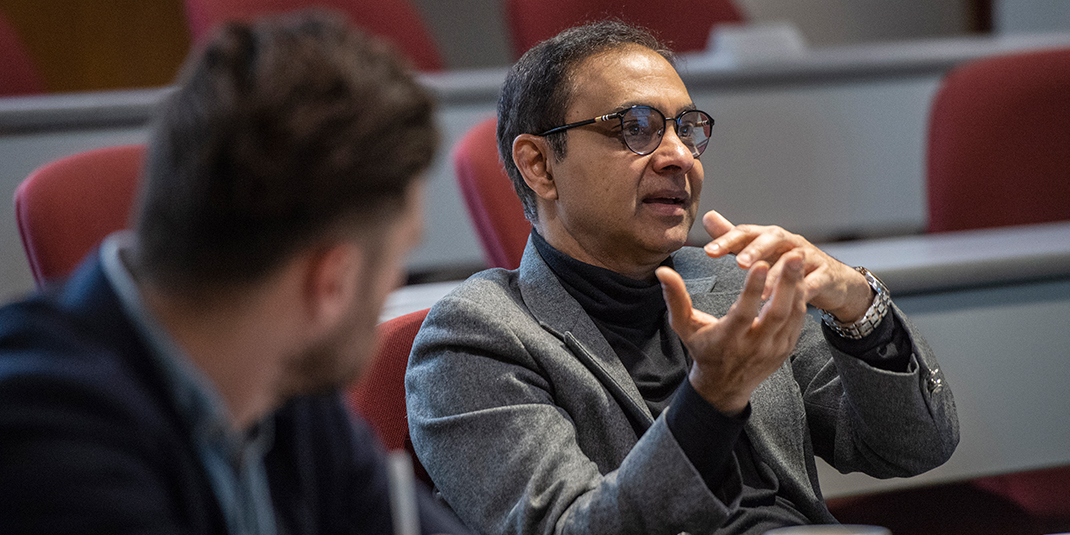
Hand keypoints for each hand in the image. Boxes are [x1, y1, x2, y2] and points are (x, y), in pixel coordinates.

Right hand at [656, 252, 807, 415]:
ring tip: (799, 260)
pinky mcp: (785, 349)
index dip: (753, 288)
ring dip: (798, 287)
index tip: (760, 263)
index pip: (744, 311)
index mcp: (728, 338)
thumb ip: (675, 298)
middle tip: (795, 254)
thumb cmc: (701, 349)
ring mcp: (773, 349)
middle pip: (776, 312)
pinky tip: (801, 278)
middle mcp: (754, 345)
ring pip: (791, 315)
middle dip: (787, 282)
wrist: (722, 386)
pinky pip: (798, 322)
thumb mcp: (684, 326)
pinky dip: (801, 300)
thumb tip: (662, 272)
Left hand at [701, 210, 871, 322]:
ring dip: (777, 274)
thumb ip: (735, 237)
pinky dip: (801, 292)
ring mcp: (809, 257)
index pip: (746, 232)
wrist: (832, 280)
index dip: (727, 240)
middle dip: (755, 249)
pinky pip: (814, 282)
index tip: (708, 251)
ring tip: (760, 292)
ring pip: (793, 261)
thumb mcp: (760, 249)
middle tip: (740, 263)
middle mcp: (789, 242)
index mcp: (769, 236)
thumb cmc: (788, 264)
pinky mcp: (825, 276)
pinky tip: (788, 303)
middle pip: (772, 238)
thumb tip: (708, 217)